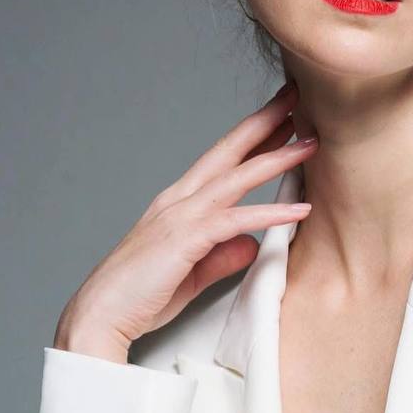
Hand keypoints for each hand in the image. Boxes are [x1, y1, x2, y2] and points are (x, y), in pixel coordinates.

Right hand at [53, 79, 315, 360]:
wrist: (102, 315)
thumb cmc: (141, 296)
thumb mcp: (193, 272)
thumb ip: (223, 256)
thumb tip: (253, 245)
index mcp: (179, 203)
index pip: (223, 161)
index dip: (253, 137)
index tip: (284, 117)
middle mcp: (179, 200)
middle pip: (229, 152)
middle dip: (264, 122)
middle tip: (297, 96)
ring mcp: (181, 216)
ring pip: (237, 178)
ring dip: (276, 159)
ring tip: (311, 143)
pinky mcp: (185, 239)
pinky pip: (236, 220)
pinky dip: (270, 213)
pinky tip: (300, 209)